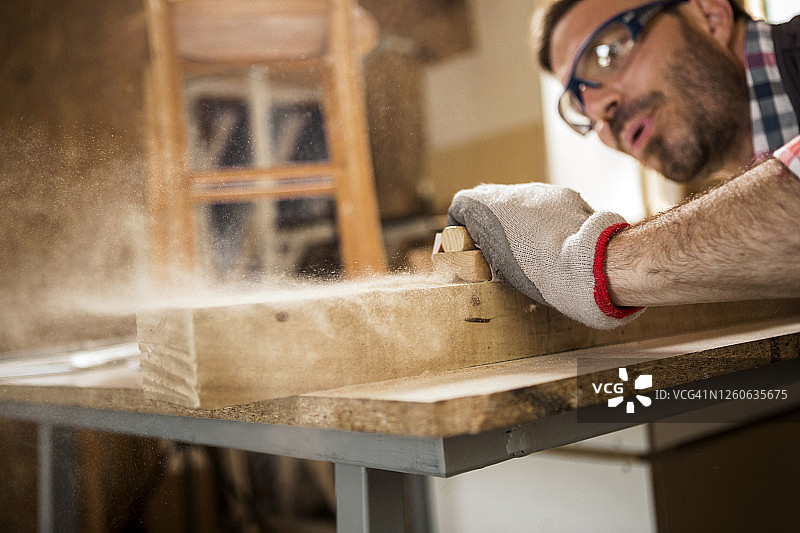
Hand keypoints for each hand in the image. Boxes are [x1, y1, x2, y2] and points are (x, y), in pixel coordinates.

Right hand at [447, 182, 643, 328]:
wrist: (586, 263)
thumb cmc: (538, 271)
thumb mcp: (498, 269)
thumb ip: (486, 253)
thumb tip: (483, 256)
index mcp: (486, 206)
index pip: (460, 206)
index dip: (459, 228)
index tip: (465, 246)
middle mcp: (512, 190)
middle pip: (491, 202)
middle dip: (490, 224)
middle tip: (495, 250)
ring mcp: (541, 190)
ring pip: (522, 203)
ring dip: (519, 223)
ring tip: (530, 251)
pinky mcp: (567, 195)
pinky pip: (548, 207)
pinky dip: (545, 223)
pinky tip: (554, 244)